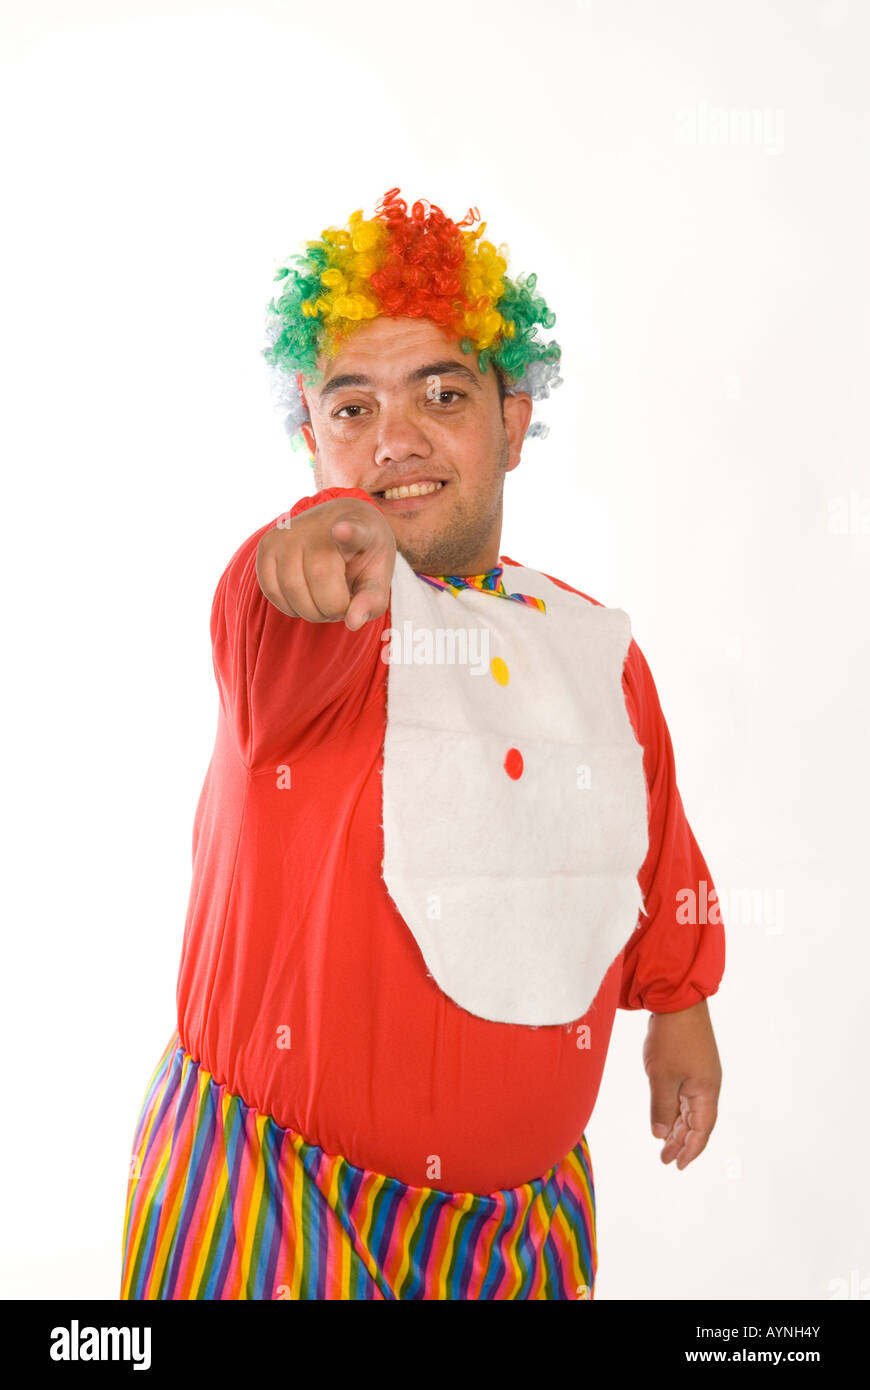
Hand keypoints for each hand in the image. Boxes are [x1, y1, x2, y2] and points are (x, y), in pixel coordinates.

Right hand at [256, 497, 396, 631]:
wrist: (338, 525)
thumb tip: (353, 622)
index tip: (342, 530)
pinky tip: (305, 598)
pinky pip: (271, 590)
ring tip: (325, 600)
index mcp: (357, 528)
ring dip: (311, 611)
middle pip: (320, 577)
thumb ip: (372, 601)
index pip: (352, 530)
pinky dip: (290, 606)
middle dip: (332, 607)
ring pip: (292, 588)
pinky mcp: (266, 545)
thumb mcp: (377, 577)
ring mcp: (288, 533)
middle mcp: (317, 525)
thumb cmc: (360, 557)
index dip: (347, 532)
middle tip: (342, 603)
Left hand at [642, 998, 721, 1169]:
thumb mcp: (662, 1077)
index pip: (702, 1130)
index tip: (678, 1165)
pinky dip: (674, 1107)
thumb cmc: (672, 1038)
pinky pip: (684, 1094)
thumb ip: (661, 1108)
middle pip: (697, 1122)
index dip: (690, 1150)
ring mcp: (699, 1074)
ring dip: (677, 1126)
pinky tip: (664, 1115)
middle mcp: (707, 1085)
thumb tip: (660, 1135)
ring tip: (663, 1143)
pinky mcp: (690, 1063)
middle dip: (681, 1141)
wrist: (677, 1000)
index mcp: (707, 1091)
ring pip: (689, 1108)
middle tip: (665, 1158)